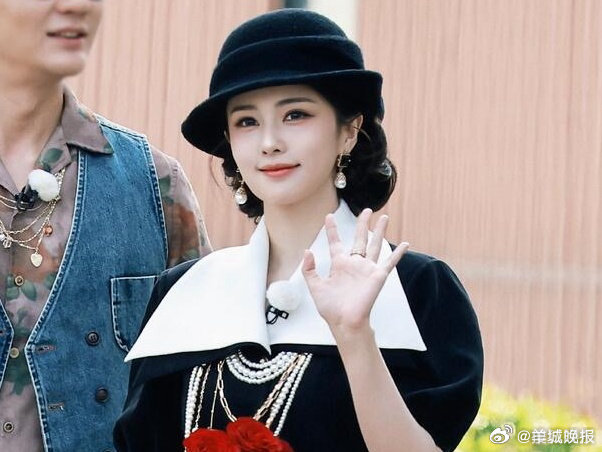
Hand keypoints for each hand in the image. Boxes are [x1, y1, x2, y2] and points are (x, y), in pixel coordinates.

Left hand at [301, 208, 408, 333]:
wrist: (344, 322)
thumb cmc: (330, 308)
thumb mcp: (315, 287)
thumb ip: (309, 269)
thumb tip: (306, 251)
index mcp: (339, 265)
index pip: (336, 242)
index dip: (332, 229)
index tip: (329, 216)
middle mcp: (354, 264)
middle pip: (360, 238)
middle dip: (363, 224)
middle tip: (366, 210)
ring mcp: (367, 269)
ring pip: (375, 244)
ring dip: (380, 231)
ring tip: (384, 217)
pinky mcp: (378, 275)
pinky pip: (390, 262)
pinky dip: (398, 253)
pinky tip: (405, 244)